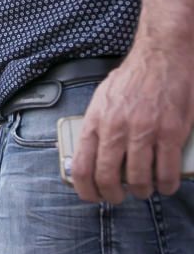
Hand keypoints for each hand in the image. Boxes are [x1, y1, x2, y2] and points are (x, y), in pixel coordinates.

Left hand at [72, 44, 193, 203]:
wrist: (162, 56)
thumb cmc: (132, 78)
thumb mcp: (102, 98)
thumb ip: (96, 124)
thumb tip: (88, 151)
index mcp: (96, 121)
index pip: (82, 166)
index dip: (86, 188)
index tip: (92, 196)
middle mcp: (117, 129)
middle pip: (108, 177)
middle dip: (113, 195)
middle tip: (119, 197)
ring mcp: (145, 132)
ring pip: (139, 179)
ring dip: (141, 191)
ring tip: (144, 190)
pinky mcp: (171, 132)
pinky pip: (167, 171)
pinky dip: (166, 184)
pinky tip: (166, 185)